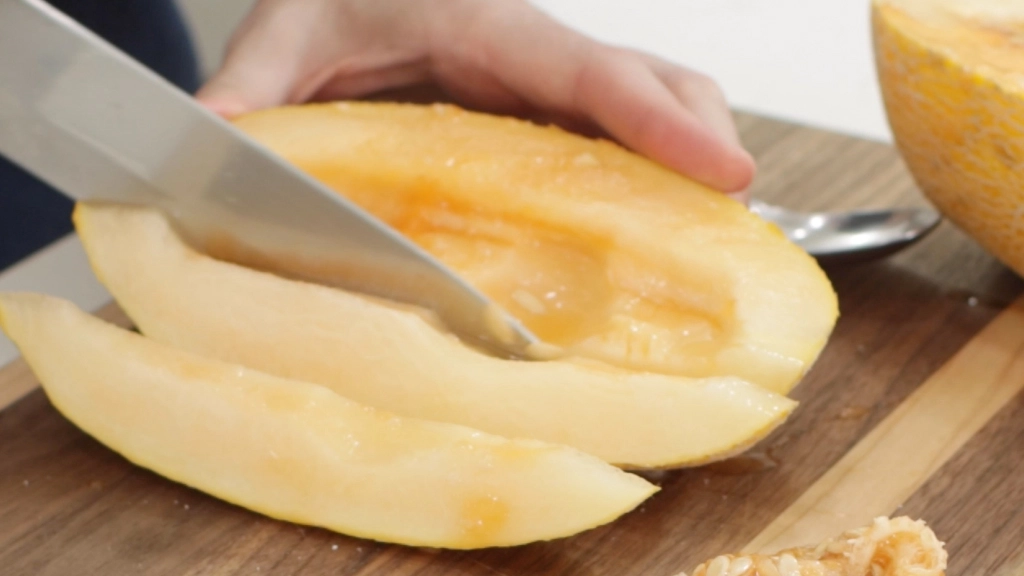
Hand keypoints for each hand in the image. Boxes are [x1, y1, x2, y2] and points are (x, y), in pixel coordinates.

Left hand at [196, 0, 754, 196]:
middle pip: (658, 84)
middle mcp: (537, 54)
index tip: (726, 174)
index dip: (663, 122)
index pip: (592, 72)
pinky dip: (653, 173)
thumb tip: (213, 149)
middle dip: (702, 144)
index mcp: (487, 27)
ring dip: (689, 161)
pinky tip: (649, 227)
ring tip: (704, 237)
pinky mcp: (548, 109)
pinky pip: (622, 134)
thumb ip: (253, 91)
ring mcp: (551, 83)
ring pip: (655, 105)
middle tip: (728, 221)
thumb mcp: (285, 35)